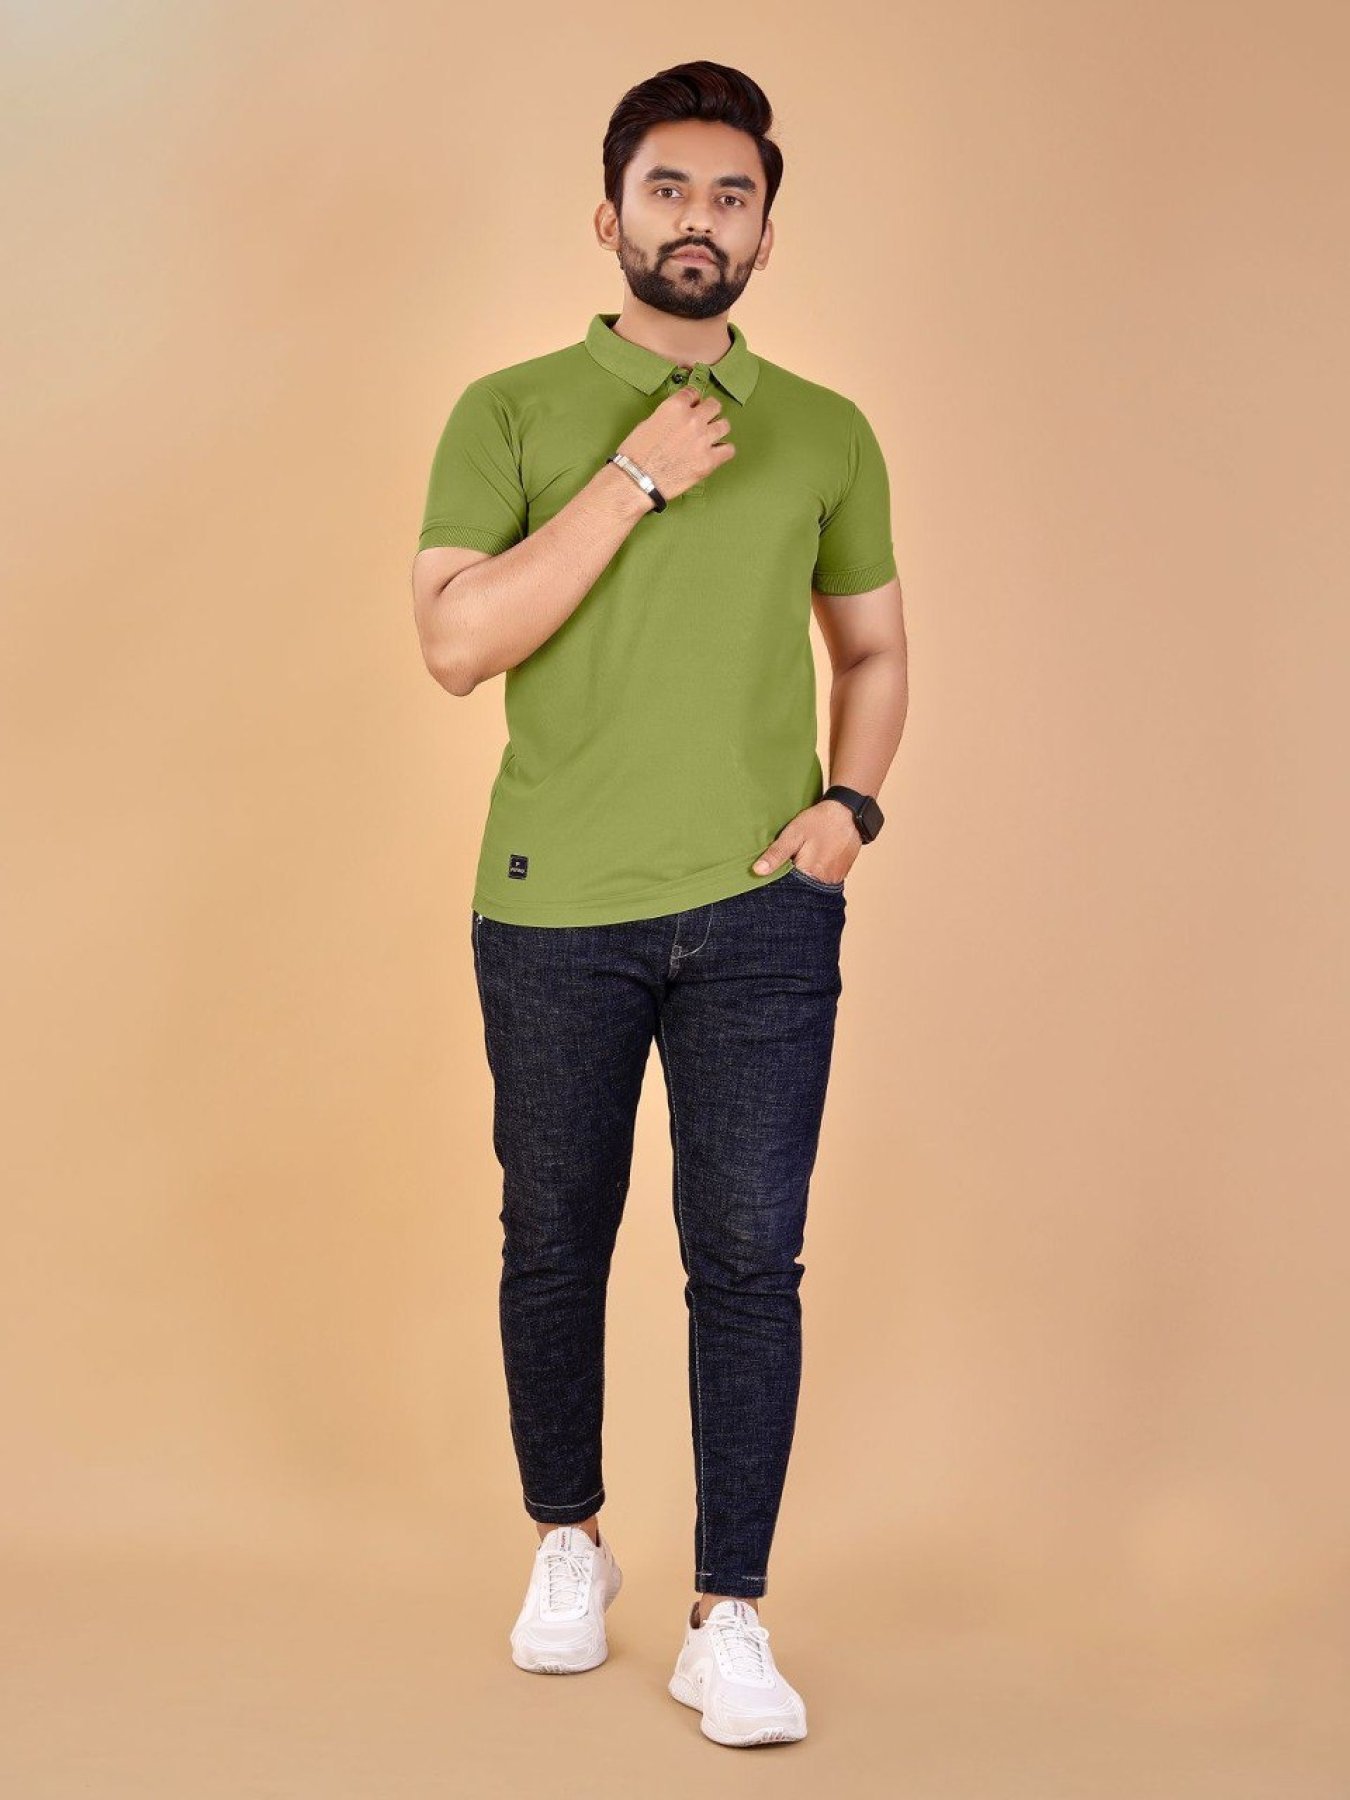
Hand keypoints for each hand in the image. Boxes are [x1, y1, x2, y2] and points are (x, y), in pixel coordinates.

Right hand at [615, 388, 735, 502]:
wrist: (636, 480)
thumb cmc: (636, 453)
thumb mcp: (648, 423)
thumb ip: (668, 416)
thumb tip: (678, 419)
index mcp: (675, 406)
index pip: (693, 393)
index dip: (693, 401)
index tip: (692, 407)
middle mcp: (693, 419)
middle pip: (714, 406)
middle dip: (709, 411)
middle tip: (704, 421)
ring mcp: (703, 440)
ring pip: (725, 425)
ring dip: (717, 430)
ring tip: (710, 438)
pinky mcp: (709, 461)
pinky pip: (729, 450)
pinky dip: (724, 451)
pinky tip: (716, 454)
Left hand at [752, 801, 859, 882]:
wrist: (848, 813)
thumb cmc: (820, 821)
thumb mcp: (793, 834)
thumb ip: (776, 854)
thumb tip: (757, 871)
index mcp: (810, 873)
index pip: (787, 889)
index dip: (776, 883)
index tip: (768, 875)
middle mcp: (824, 882)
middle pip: (800, 890)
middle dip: (789, 882)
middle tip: (785, 864)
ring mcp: (835, 880)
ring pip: (811, 887)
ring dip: (802, 879)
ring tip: (798, 863)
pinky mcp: (840, 875)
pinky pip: (822, 881)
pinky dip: (813, 876)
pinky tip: (809, 863)